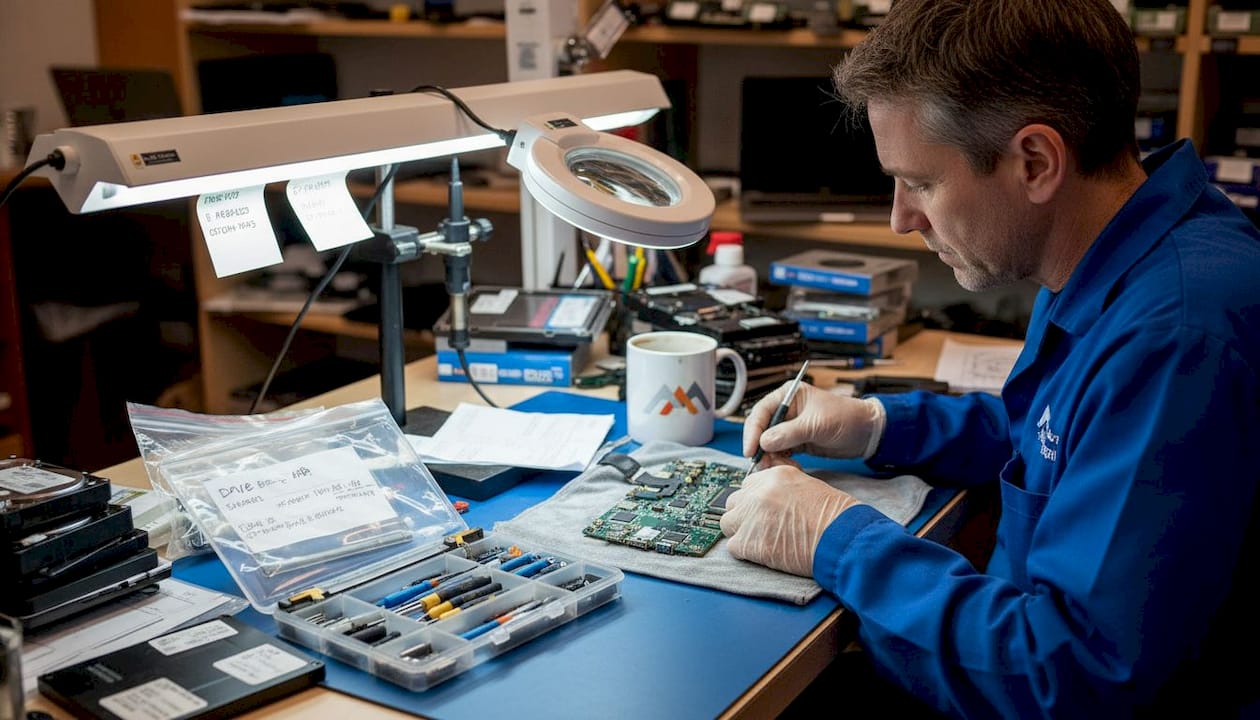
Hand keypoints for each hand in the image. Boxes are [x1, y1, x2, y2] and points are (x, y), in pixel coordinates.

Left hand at [720, 465, 863, 576]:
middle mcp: (758, 493)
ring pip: (728, 523)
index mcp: (773, 476)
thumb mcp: (807, 486)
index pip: (747, 486)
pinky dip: (745, 552)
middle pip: (733, 503)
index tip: (762, 511)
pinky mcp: (749, 542)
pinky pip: (733, 546)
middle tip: (761, 528)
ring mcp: (750, 517)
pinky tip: (763, 553)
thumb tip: (768, 497)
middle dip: (744, 515)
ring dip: (741, 532)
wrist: (841, 538)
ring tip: (761, 541)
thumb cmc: (834, 516)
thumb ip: (782, 488)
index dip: (754, 501)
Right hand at [742, 382, 883, 462]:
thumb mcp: (816, 425)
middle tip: (761, 463)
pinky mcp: (796, 442)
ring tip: (776, 467)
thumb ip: (789, 433)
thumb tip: (763, 442)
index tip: (751, 449)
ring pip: (769, 443)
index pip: (761, 412)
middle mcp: (786, 410)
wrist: (867, 433)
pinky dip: (780, 461)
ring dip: (770, 456)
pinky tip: (787, 467)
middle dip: (760, 447)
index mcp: (788, 395)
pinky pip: (780, 452)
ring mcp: (790, 427)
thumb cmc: (846, 418)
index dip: (753, 431)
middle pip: (761, 429)